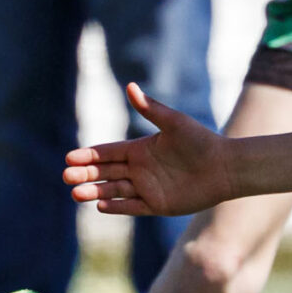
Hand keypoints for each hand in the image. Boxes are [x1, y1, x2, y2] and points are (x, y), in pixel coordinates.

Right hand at [63, 82, 230, 217]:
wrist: (225, 168)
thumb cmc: (200, 141)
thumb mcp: (174, 122)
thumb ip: (150, 108)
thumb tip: (130, 86)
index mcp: (140, 149)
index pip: (107, 153)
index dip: (88, 155)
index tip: (69, 157)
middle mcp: (140, 169)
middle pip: (105, 172)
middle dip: (85, 174)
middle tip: (66, 176)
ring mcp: (147, 187)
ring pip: (114, 190)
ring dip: (95, 191)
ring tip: (76, 193)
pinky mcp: (157, 205)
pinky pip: (131, 207)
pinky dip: (116, 206)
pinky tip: (99, 205)